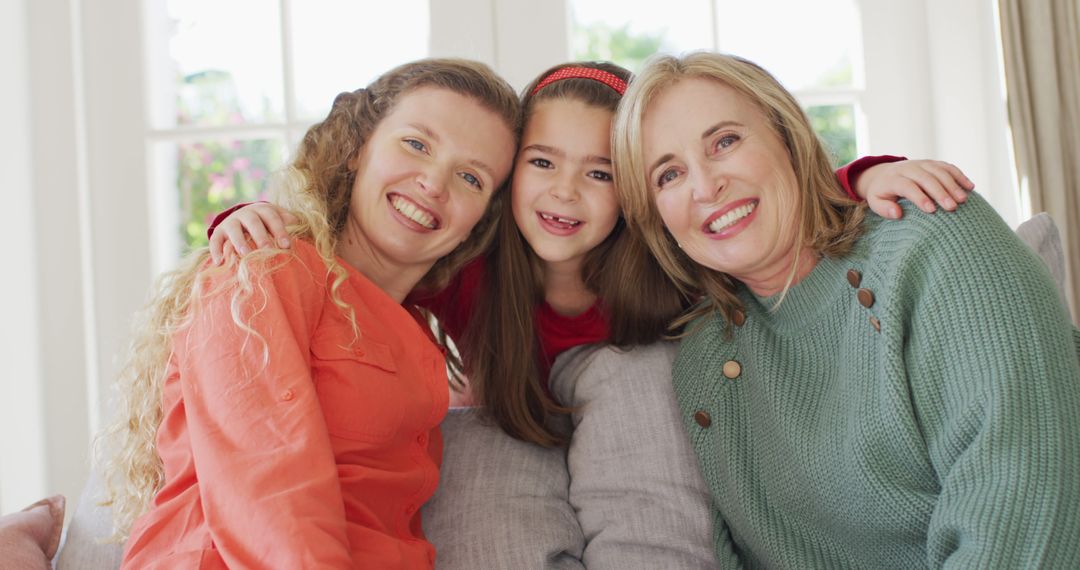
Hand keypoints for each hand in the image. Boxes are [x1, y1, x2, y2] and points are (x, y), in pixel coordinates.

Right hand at [209, 203, 298, 264]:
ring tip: (245, 254)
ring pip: (233, 229)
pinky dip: (216, 250)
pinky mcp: (219, 232)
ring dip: (239, 241)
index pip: (272, 217)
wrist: (243, 219)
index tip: (286, 245)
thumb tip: (299, 227)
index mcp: (263, 210)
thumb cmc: (267, 224)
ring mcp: (231, 222)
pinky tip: (220, 263)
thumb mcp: (278, 220)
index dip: (279, 230)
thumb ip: (289, 223)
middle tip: (267, 250)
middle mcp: (246, 213)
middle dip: (261, 236)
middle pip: (253, 222)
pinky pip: (215, 240)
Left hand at [857, 160, 974, 218]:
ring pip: (939, 171)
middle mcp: (909, 168)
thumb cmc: (882, 193)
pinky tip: (970, 187)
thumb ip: (884, 209)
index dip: (920, 197)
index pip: (908, 186)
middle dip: (940, 192)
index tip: (931, 210)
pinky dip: (959, 176)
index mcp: (894, 178)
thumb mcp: (875, 202)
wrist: (883, 173)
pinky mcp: (932, 163)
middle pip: (927, 178)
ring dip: (953, 184)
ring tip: (963, 200)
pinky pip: (948, 167)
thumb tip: (898, 213)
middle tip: (952, 207)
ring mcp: (922, 164)